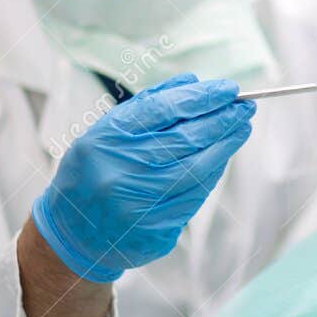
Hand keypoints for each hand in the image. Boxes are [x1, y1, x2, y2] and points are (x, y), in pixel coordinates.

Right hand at [31, 73, 254, 281]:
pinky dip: (212, 173)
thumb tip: (193, 83)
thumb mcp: (106, 132)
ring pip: (197, 169)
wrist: (72, 233)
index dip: (201, 98)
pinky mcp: (154, 230)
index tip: (227, 89)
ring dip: (226, 146)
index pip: (164, 110)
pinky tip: (222, 158)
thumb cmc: (93, 172)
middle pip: (186, 138)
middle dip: (222, 119)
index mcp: (106, 140)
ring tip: (241, 128)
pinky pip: (194, 196)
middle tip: (245, 107)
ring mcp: (137, 204)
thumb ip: (148, 105)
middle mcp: (120, 171)